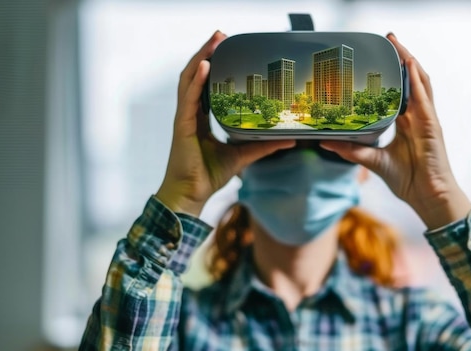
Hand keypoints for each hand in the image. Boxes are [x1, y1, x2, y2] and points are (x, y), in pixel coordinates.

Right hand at [156, 31, 294, 215]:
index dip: (213, 65)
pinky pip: (189, 98)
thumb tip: (289, 140)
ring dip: (201, 58)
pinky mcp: (181, 127)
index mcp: (199, 119)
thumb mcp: (241, 156)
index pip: (205, 85)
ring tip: (214, 42)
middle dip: (207, 53)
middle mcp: (190, 114)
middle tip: (221, 36)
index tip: (226, 49)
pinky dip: (197, 80)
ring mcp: (183, 118)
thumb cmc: (208, 176)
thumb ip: (262, 145)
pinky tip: (206, 66)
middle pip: (195, 76)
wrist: (191, 195)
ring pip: (189, 80)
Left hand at [320, 33, 470, 229]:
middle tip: (386, 40)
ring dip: (408, 60)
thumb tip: (325, 140)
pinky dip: (416, 79)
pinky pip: (424, 97)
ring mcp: (427, 119)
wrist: (426, 196)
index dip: (391, 74)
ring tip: (396, 44)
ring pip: (420, 82)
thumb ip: (350, 149)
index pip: (399, 91)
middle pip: (411, 81)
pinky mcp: (432, 125)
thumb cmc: (406, 179)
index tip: (376, 59)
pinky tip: (408, 63)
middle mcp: (417, 116)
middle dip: (400, 59)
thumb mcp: (372, 160)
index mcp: (406, 123)